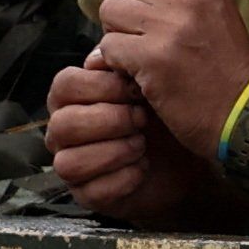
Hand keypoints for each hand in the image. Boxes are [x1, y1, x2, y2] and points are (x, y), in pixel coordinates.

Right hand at [47, 55, 199, 225]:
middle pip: (63, 123)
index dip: (100, 86)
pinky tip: (142, 167)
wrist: (185, 158)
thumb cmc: (160, 114)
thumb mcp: (148, 83)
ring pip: (69, 162)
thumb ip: (124, 66)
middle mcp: (64, 131)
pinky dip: (123, 178)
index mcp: (72, 98)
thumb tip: (105, 53)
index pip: (65, 84)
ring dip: (113, 151)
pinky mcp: (87, 195)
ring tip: (141, 144)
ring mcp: (72, 166)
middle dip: (109, 120)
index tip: (136, 89)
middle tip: (141, 118)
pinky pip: (92, 191)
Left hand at [91, 0, 248, 167]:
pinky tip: (137, 74)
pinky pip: (108, 46)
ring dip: (115, 36)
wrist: (246, 110)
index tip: (147, 16)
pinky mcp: (153, 58)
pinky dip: (115, 63)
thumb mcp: (214, 15)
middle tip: (136, 38)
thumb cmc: (227, 68)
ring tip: (135, 55)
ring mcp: (168, 27)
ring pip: (109, 11)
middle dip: (120, 12)